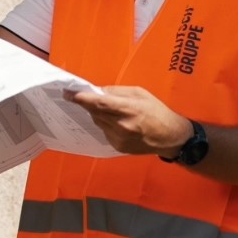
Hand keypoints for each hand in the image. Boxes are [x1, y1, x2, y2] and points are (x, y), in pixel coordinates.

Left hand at [64, 85, 191, 156]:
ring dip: (98, 114)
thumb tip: (98, 91)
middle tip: (82, 96)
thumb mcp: (140, 93)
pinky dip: (106, 124)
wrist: (169, 137)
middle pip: (95, 112)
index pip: (99, 103)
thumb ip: (117, 92)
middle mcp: (121, 126)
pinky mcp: (117, 147)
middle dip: (88, 104)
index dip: (81, 98)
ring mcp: (118, 138)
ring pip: (98, 122)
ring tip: (111, 109)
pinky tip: (117, 122)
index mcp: (128, 109)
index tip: (68, 93)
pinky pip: (104, 131)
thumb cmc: (157, 111)